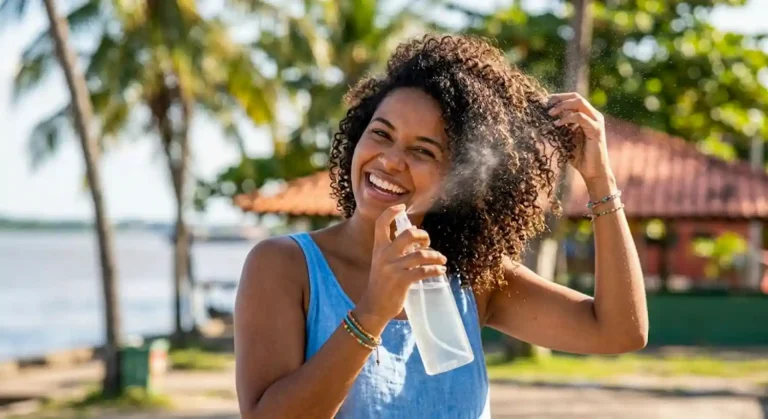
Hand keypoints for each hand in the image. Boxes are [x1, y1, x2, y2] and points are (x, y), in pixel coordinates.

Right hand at [356, 204, 446, 323]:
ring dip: (435, 256)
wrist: (374, 307)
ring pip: (421, 254)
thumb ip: (396, 248)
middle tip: (428, 243)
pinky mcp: (401, 281)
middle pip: (408, 234)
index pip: (381, 223)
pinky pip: (423, 271)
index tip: (402, 207)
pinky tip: (440, 271)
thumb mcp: (383, 262)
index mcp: (378, 248)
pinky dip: (435, 270)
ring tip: (441, 260)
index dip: (391, 212)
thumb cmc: (382, 283)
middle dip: (424, 236)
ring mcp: (392, 268)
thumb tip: (414, 231)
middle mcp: (384, 255)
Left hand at [548, 92, 612, 181]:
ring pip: (579, 103)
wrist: (592, 172)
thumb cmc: (579, 157)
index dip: (558, 98)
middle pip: (576, 97)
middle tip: (546, 104)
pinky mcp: (596, 130)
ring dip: (562, 106)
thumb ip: (558, 129)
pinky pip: (580, 117)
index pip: (573, 99)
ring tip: (550, 113)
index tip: (544, 102)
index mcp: (587, 116)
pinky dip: (567, 118)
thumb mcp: (565, 139)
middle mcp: (593, 115)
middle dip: (559, 98)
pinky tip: (557, 124)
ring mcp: (596, 121)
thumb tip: (541, 121)